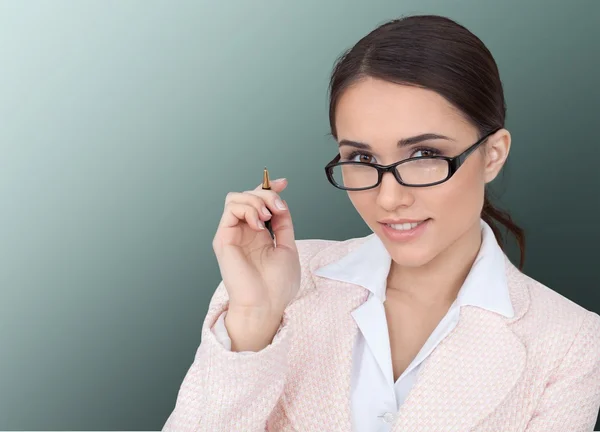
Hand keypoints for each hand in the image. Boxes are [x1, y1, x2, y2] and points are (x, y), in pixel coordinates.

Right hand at [212, 178, 300, 317]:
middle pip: (247, 195)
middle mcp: (243, 232)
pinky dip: (247, 209)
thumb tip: (280, 202)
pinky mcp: (223, 239)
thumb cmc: (277, 285)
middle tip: (278, 208)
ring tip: (267, 217)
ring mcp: (232, 234)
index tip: (284, 183)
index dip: (269, 188)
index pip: (258, 202)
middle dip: (266, 193)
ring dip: (256, 200)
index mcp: (258, 234)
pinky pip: (230, 209)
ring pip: (236, 198)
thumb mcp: (287, 247)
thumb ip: (283, 224)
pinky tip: (259, 224)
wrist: (266, 304)